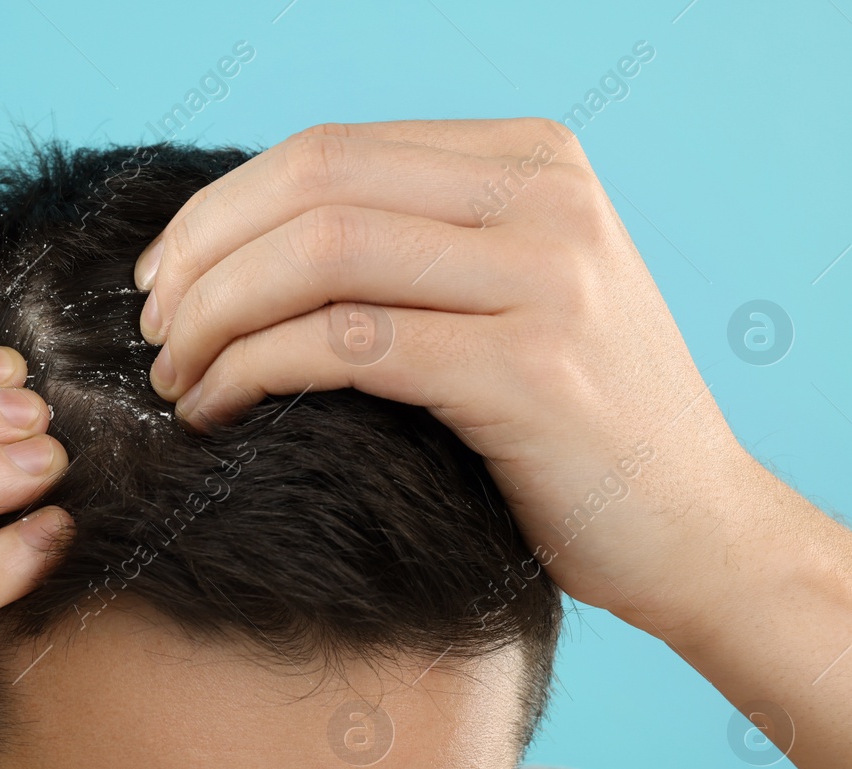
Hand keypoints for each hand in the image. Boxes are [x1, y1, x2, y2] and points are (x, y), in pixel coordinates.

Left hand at [134, 119, 767, 634]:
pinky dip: (252, 371)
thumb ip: (415, 248)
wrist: (700, 534)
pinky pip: (344, 345)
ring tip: (173, 378)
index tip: (164, 275)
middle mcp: (547, 196)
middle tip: (151, 328)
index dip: (222, 208)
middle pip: (314, 186)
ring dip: (214, 317)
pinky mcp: (528, 369)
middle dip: (203, 255)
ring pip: (319, 257)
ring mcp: (546, 277)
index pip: (331, 150)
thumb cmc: (580, 431)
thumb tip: (246, 244)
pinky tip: (216, 411)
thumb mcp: (512, 298)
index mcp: (535, 160)